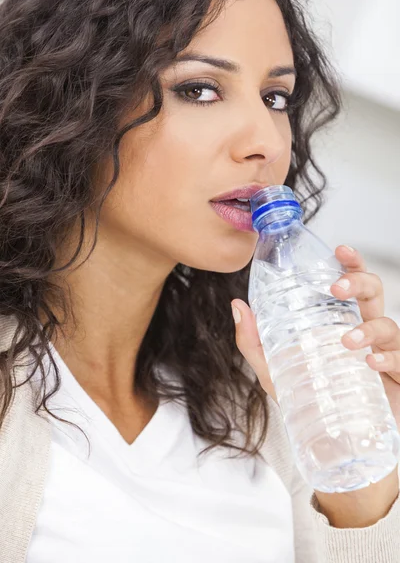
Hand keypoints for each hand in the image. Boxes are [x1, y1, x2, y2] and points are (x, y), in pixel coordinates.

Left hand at [231, 244, 399, 526]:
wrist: (336, 446)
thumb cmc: (311, 401)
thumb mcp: (276, 372)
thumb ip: (255, 341)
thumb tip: (237, 305)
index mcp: (341, 322)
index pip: (350, 285)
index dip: (350, 263)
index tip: (340, 249)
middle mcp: (365, 332)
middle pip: (374, 293)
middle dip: (359, 282)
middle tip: (336, 287)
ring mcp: (384, 355)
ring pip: (389, 325)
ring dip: (370, 327)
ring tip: (348, 340)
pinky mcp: (398, 379)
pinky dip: (388, 358)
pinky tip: (371, 362)